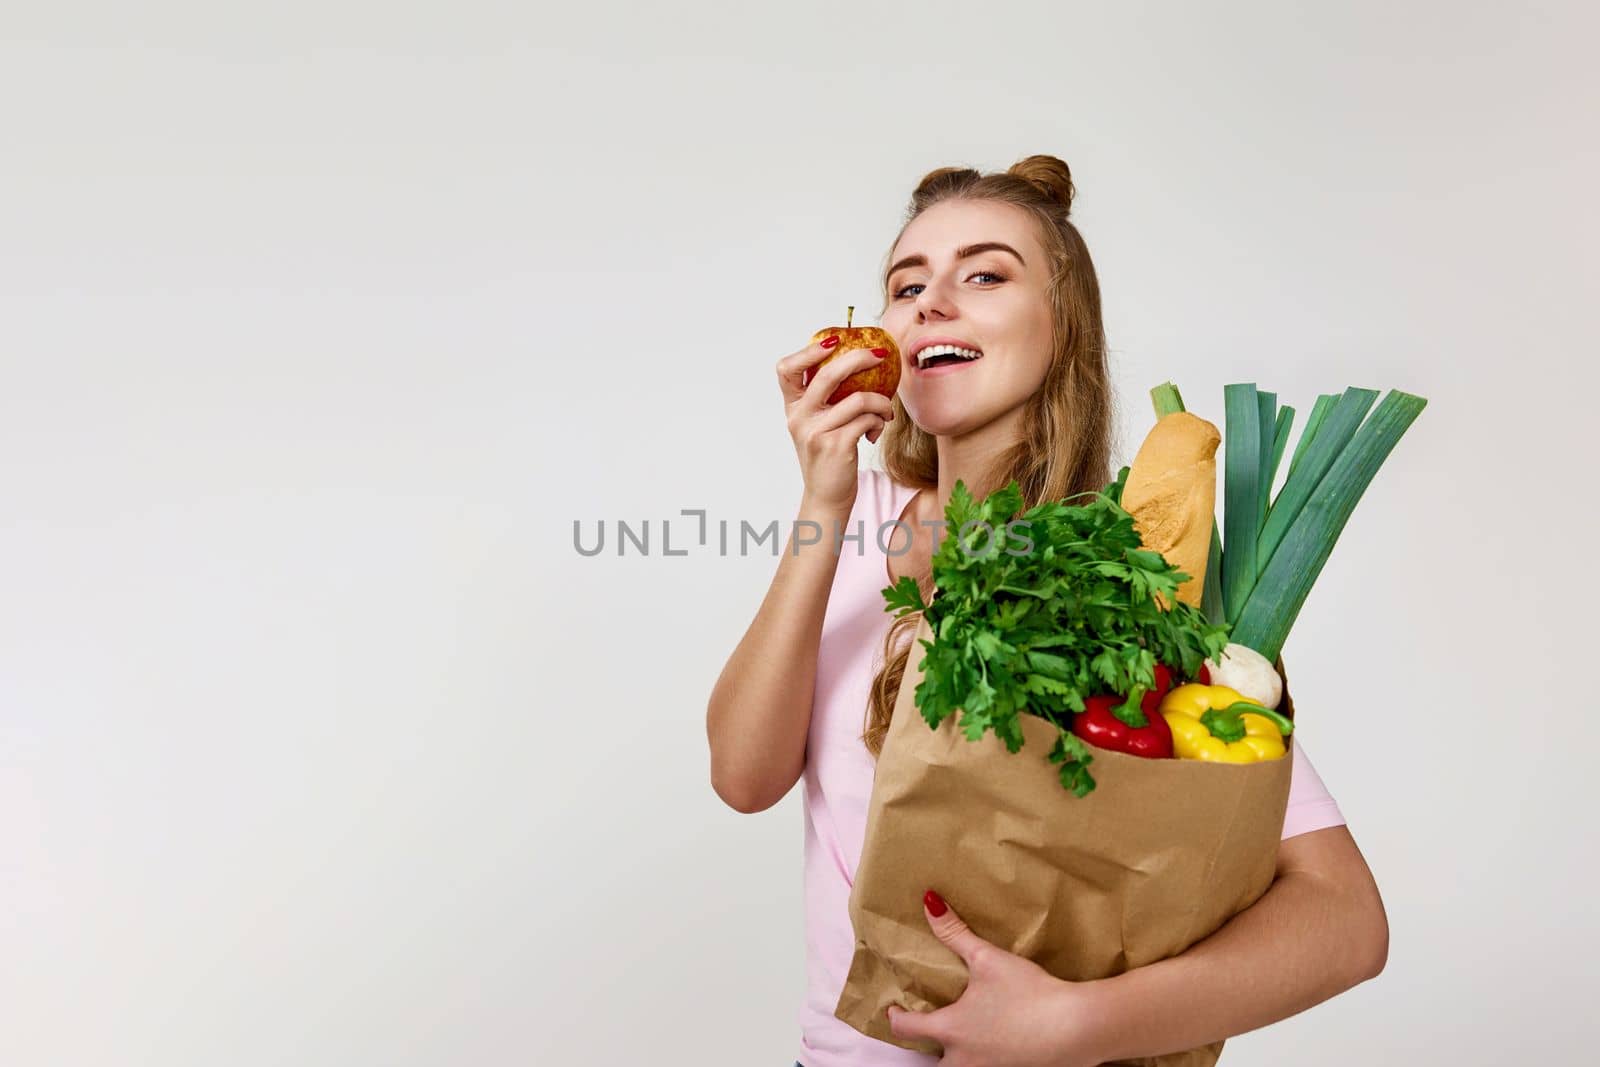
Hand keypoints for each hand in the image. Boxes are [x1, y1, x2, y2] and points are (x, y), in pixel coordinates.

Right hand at [776, 338, 895, 512]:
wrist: (826, 496)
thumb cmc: (828, 456)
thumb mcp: (817, 425)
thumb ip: (824, 399)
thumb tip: (856, 361)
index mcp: (792, 407)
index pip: (786, 369)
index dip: (808, 351)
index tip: (834, 341)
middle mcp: (799, 417)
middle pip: (828, 374)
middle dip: (859, 358)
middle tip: (880, 356)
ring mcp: (816, 432)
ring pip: (858, 398)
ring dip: (881, 401)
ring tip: (885, 410)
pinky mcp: (836, 445)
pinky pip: (867, 419)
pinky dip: (879, 420)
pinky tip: (876, 430)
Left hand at [886, 890, 1107, 1066]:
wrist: (1075, 1027)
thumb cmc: (1028, 993)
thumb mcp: (988, 959)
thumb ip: (955, 933)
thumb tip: (929, 902)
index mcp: (951, 1030)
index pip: (907, 1029)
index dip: (896, 1017)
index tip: (894, 1009)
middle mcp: (964, 1060)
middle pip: (931, 1064)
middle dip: (928, 1048)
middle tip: (931, 1028)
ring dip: (953, 1057)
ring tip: (962, 1037)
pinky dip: (982, 1059)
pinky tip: (995, 1043)